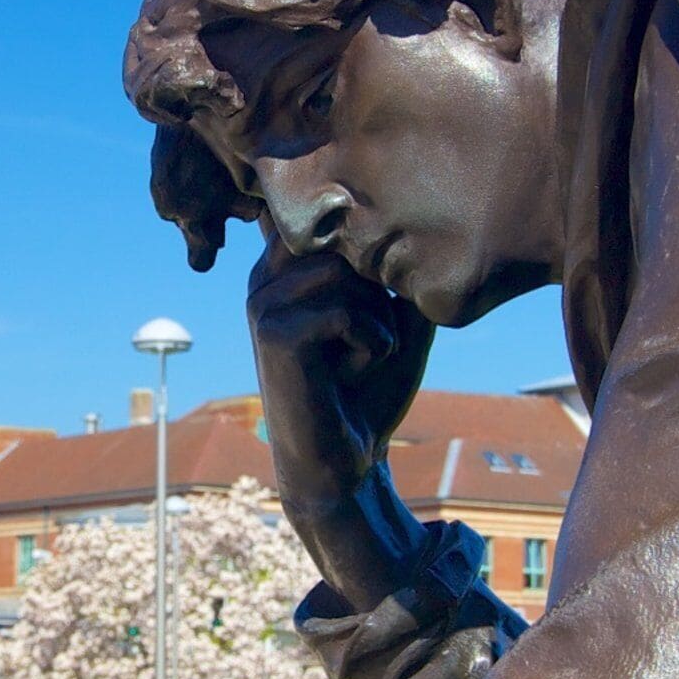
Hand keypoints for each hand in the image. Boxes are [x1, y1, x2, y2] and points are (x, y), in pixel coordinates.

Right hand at [249, 241, 431, 605]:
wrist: (346, 462)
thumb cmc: (371, 390)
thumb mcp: (399, 318)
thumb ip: (399, 268)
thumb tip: (415, 221)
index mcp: (287, 266)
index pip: (330, 215)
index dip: (366, 237)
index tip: (376, 276)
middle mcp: (267, 275)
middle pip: (347, 240)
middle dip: (379, 291)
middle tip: (368, 340)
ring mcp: (263, 302)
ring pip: (348, 275)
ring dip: (377, 322)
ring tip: (359, 357)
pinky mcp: (273, 332)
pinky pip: (346, 313)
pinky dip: (370, 345)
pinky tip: (350, 374)